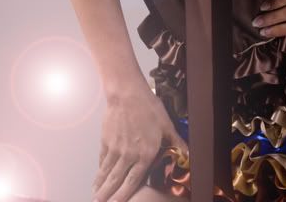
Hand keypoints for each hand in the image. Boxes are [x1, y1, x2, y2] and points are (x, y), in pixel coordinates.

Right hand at [91, 82, 187, 201]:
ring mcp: (115, 150)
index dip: (125, 196)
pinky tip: (98, 176)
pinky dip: (99, 170)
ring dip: (101, 186)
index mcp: (145, 155)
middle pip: (116, 181)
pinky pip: (102, 160)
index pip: (133, 182)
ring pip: (107, 173)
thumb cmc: (149, 108)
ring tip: (97, 196)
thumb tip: (189, 155)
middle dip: (109, 196)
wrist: (127, 94)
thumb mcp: (167, 126)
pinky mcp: (105, 141)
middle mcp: (128, 156)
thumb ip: (177, 143)